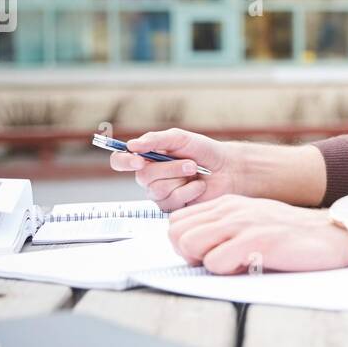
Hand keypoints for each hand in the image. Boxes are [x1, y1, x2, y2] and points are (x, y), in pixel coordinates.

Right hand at [108, 129, 242, 210]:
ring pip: (158, 190)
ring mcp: (160, 194)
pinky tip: (199, 186)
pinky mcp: (172, 208)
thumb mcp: (180, 138)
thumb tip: (131, 145)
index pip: (120, 161)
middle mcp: (149, 177)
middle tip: (191, 163)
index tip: (138, 161)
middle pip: (143, 177)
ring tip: (196, 171)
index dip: (123, 162)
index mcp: (146, 158)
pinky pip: (172, 202)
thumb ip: (156, 140)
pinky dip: (189, 191)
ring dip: (181, 178)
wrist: (227, 169)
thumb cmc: (204, 151)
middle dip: (170, 169)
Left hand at [167, 195, 347, 273]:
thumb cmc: (291, 234)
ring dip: (205, 262)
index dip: (183, 243)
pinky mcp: (256, 241)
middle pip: (176, 233)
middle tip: (216, 262)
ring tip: (232, 264)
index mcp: (226, 204)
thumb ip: (225, 228)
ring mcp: (242, 224)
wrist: (330, 233)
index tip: (204, 255)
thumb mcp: (252, 221)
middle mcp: (230, 210)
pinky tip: (248, 267)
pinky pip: (216, 262)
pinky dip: (227, 272)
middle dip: (188, 255)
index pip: (176, 221)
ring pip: (190, 245)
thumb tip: (195, 248)